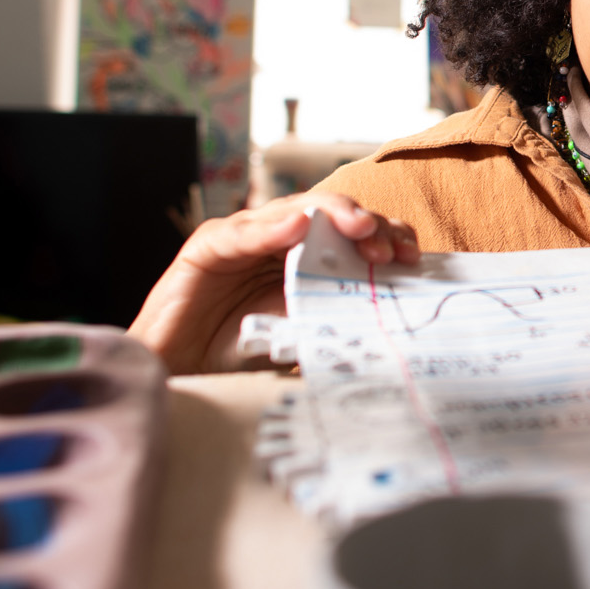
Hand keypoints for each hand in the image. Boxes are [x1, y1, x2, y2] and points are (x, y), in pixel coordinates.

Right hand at [129, 191, 419, 373]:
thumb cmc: (236, 357)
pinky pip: (242, 233)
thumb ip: (335, 321)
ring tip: (359, 226)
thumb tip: (391, 325)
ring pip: (293, 213)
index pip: (353, 237)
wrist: (178, 375)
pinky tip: (298, 226)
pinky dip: (270, 227)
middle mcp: (277, 241)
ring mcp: (242, 239)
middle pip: (331, 216)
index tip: (411, 259)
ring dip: (330, 215)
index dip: (385, 239)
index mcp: (305, 259)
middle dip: (366, 225)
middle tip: (387, 247)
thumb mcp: (300, 339)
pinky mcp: (207, 249)